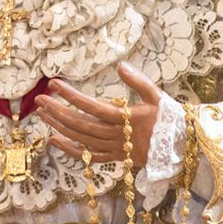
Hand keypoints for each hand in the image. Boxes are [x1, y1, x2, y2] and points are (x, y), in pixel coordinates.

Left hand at [37, 62, 160, 167]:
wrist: (183, 148)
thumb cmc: (170, 119)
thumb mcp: (158, 96)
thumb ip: (139, 81)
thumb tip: (121, 66)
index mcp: (127, 118)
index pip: (92, 106)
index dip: (71, 96)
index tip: (54, 84)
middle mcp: (117, 136)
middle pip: (81, 124)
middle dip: (58, 111)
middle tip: (40, 100)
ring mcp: (115, 149)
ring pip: (82, 140)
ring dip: (60, 127)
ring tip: (42, 114)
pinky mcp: (116, 158)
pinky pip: (89, 156)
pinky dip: (71, 150)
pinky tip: (54, 140)